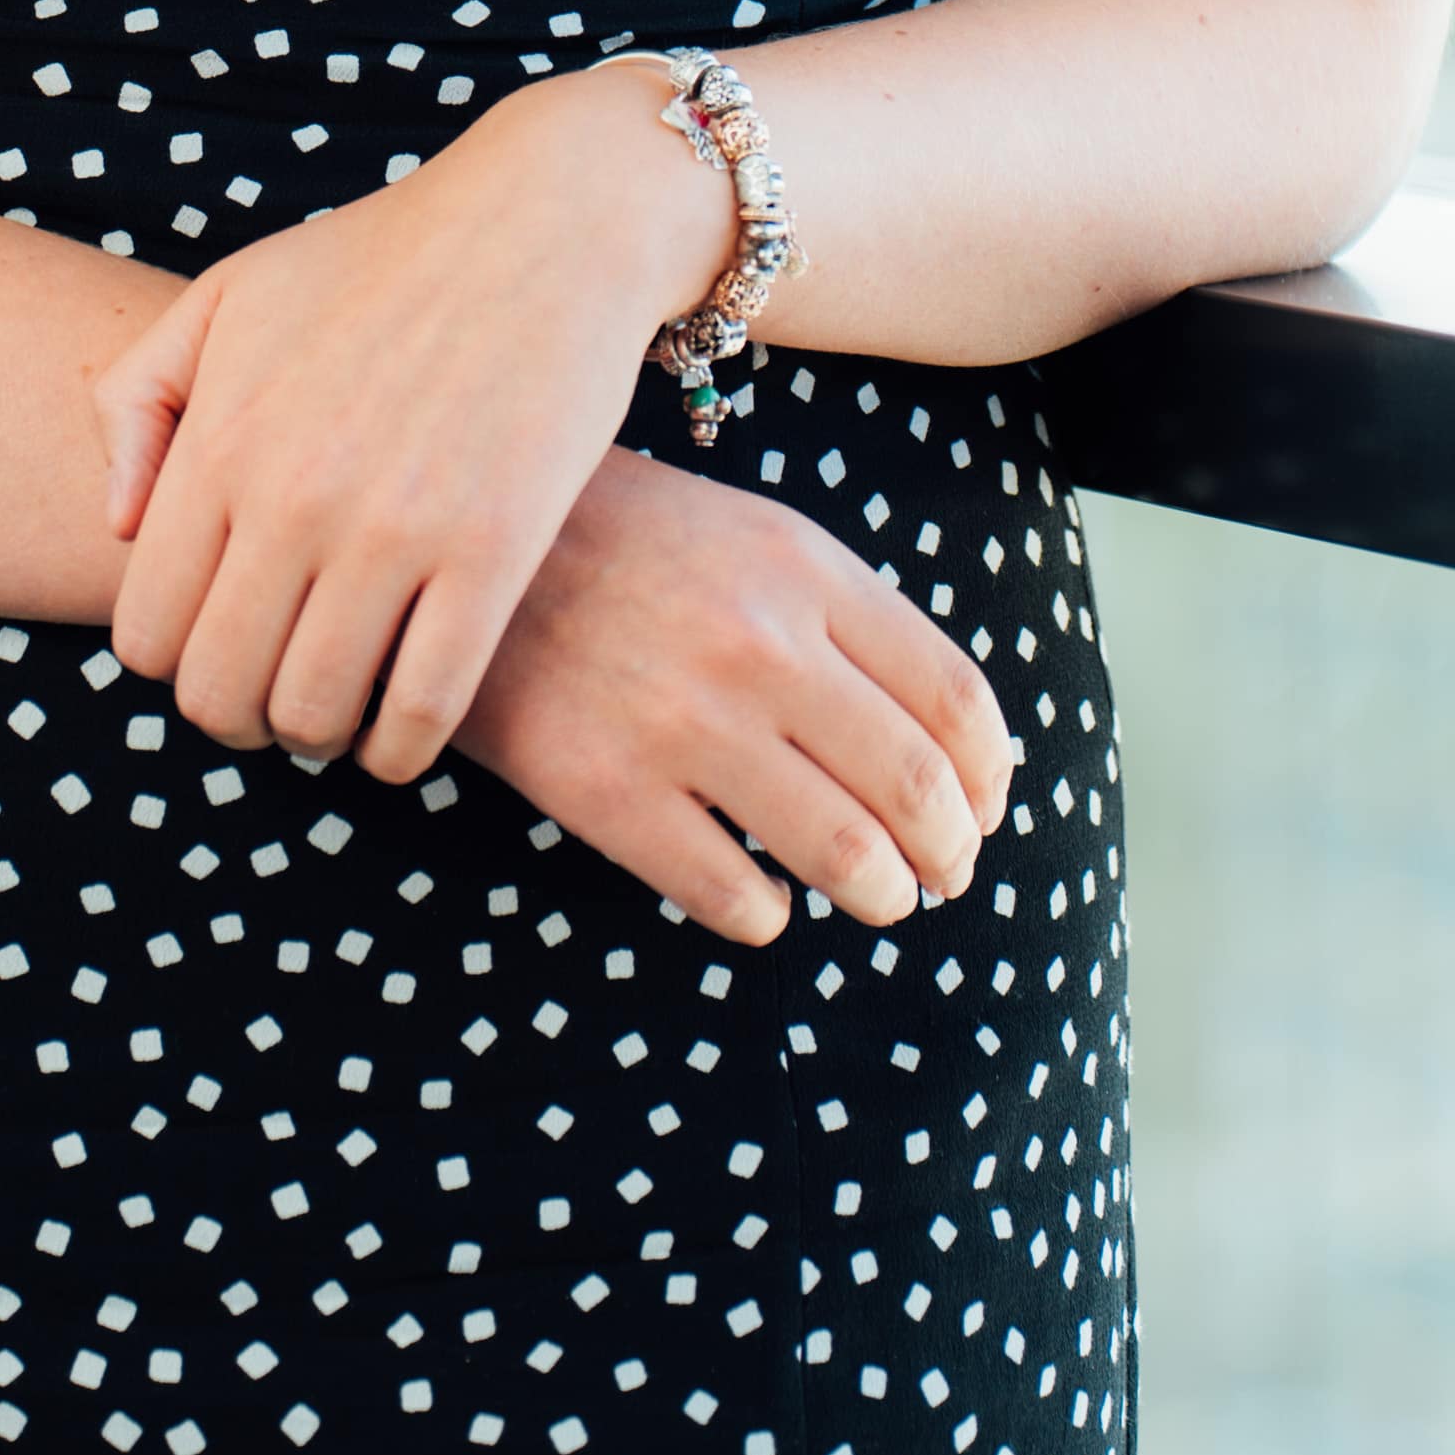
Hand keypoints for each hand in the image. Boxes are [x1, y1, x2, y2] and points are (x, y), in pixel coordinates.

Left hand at [91, 67, 732, 780]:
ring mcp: (394, 530)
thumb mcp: (229, 292)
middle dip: (238, 715)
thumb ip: (138, 400)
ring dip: (318, 733)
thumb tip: (117, 530)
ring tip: (341, 698)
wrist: (547, 219)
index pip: (145, 634)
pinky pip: (421, 711)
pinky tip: (403, 721)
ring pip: (313, 717)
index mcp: (221, 440)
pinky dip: (400, 748)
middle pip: (218, 694)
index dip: (173, 661)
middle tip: (275, 686)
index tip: (220, 639)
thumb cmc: (381, 256)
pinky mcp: (493, 553)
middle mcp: (292, 497)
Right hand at [454, 444, 1018, 943]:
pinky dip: (770, 918)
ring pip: (843, 855)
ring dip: (881, 895)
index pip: (953, 701)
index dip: (989, 779)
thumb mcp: (755, 536)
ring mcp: (683, 721)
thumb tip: (955, 743)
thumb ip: (850, 618)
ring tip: (877, 898)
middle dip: (949, 854)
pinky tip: (763, 901)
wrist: (466, 542)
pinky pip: (734, 897)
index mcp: (805, 570)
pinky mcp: (606, 790)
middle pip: (914, 788)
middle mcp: (758, 645)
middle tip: (942, 876)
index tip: (985, 812)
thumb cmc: (628, 541)